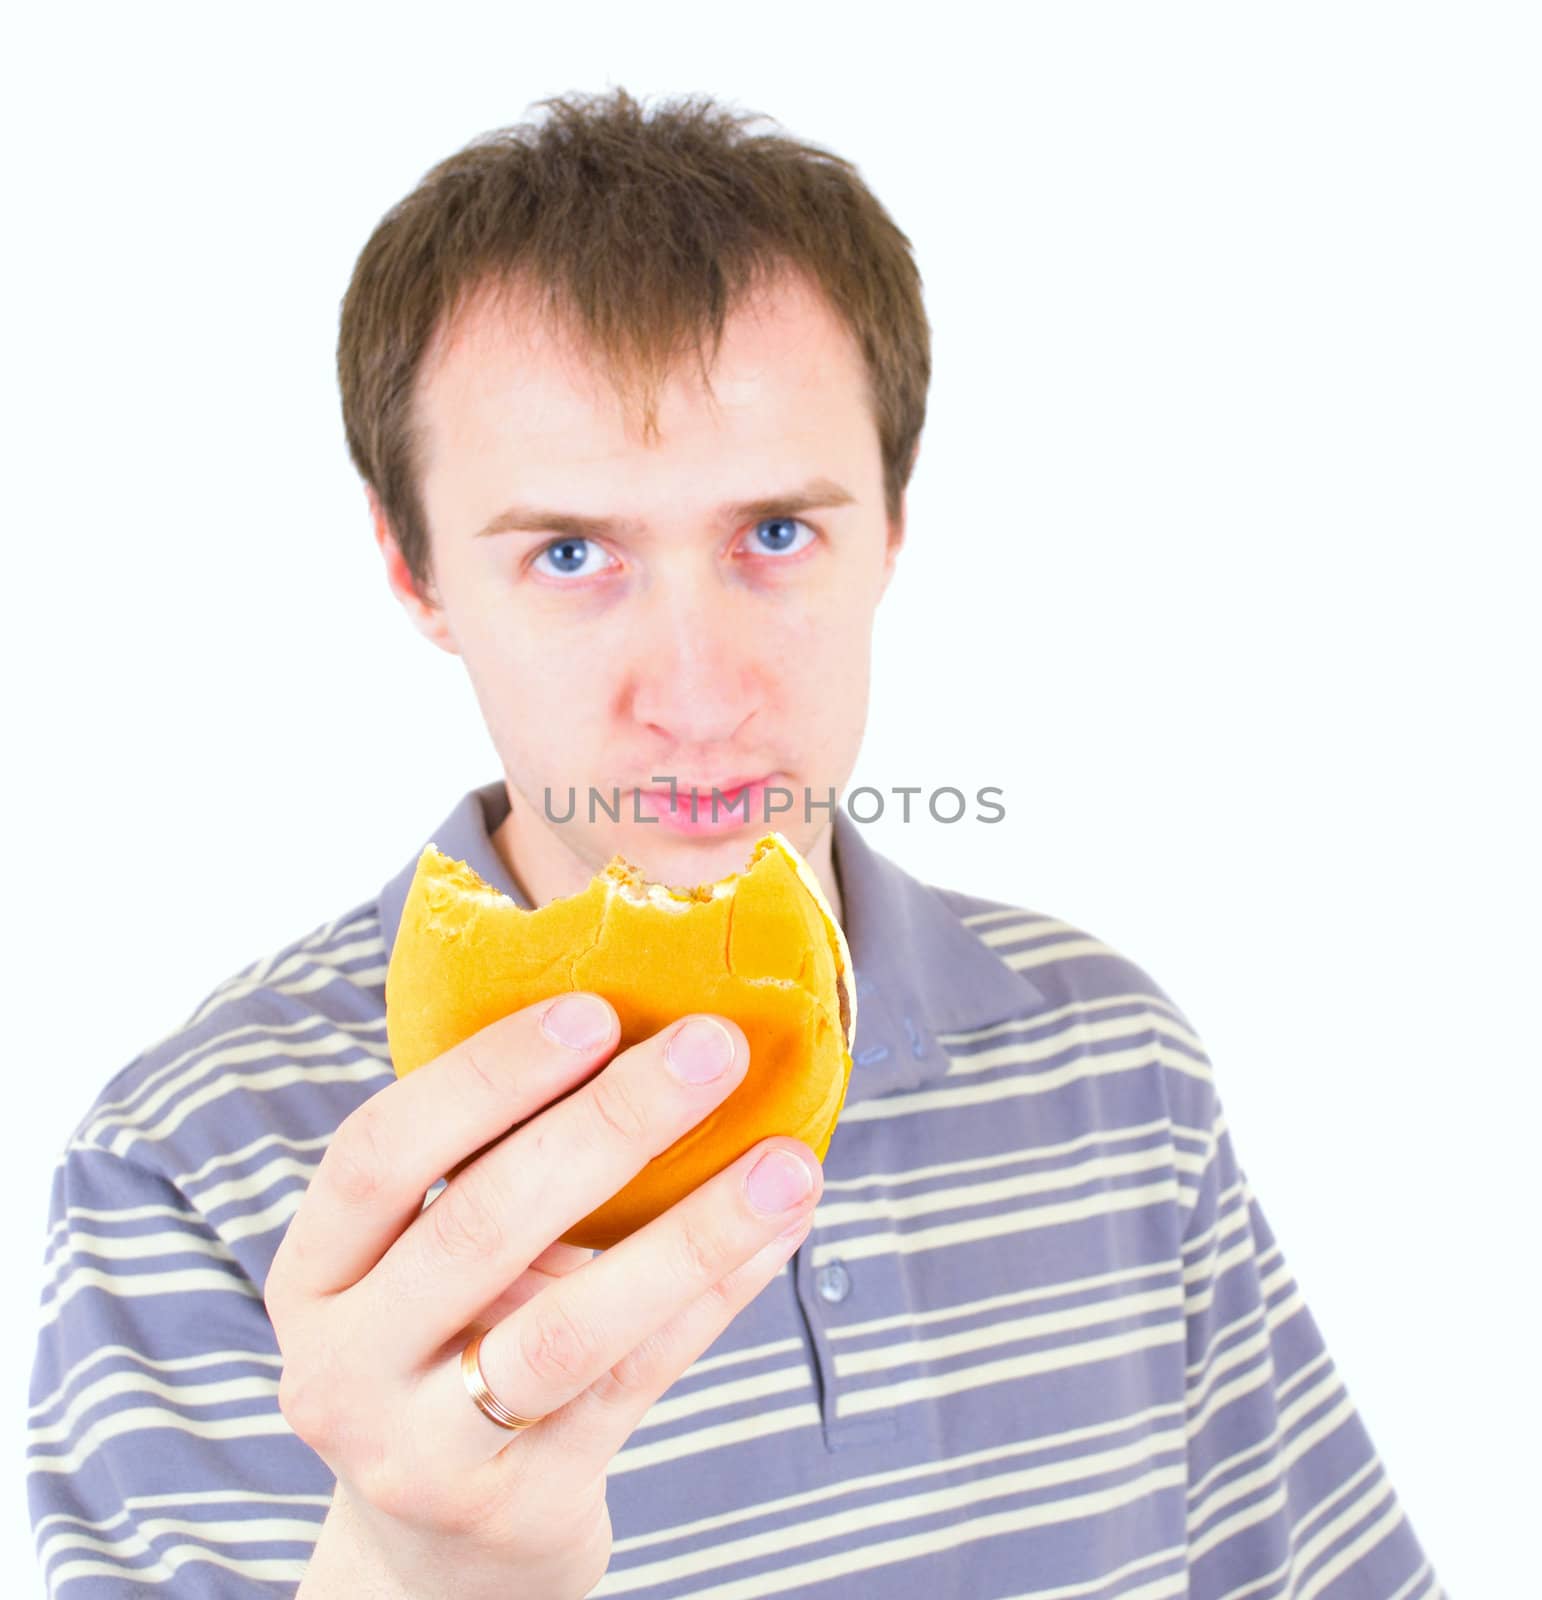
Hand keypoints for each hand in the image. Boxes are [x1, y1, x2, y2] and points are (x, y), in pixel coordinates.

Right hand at [265, 993, 821, 1599]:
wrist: (438, 1546)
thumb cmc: (448, 1346)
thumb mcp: (427, 1261)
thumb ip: (492, 1165)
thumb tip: (648, 1028)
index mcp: (315, 1272)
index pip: (377, 1152)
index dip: (485, 1076)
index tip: (593, 1010)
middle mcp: (343, 1365)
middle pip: (480, 1226)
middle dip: (610, 1124)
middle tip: (714, 1049)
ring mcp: (424, 1450)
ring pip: (570, 1329)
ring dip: (693, 1233)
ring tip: (787, 1164)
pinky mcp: (520, 1504)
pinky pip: (637, 1382)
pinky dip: (714, 1299)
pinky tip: (779, 1235)